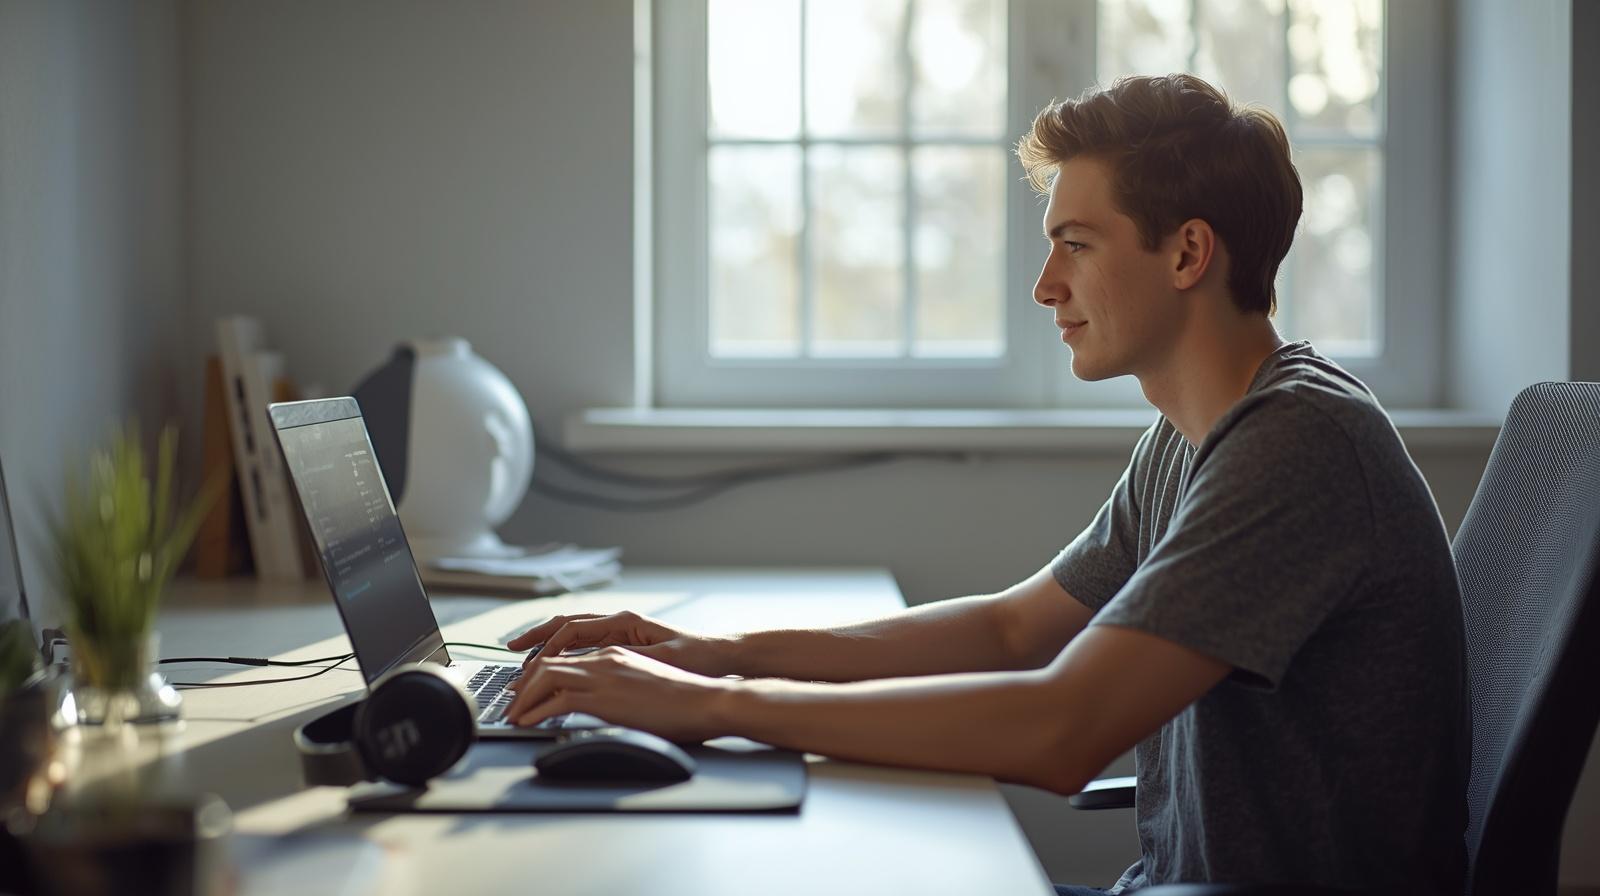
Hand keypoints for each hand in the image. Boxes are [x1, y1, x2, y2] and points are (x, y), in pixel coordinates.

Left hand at [502, 646, 736, 742]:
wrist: (706, 701)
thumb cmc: (686, 700)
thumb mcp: (647, 686)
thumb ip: (622, 689)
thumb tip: (607, 705)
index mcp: (617, 653)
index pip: (568, 655)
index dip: (542, 669)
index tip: (527, 685)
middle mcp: (606, 658)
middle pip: (549, 661)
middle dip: (524, 680)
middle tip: (511, 699)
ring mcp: (603, 675)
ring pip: (546, 676)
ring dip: (523, 695)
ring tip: (512, 713)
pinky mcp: (604, 696)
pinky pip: (557, 700)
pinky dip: (535, 710)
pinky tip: (525, 722)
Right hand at [505, 610, 729, 676]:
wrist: (720, 658)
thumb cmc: (696, 657)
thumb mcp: (660, 660)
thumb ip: (625, 661)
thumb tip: (591, 666)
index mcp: (625, 621)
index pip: (573, 629)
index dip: (546, 645)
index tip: (528, 662)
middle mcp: (619, 622)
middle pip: (566, 626)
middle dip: (536, 638)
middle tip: (511, 652)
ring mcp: (620, 632)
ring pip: (573, 635)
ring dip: (547, 646)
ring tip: (523, 660)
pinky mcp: (623, 644)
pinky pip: (584, 646)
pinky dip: (564, 654)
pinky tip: (552, 668)